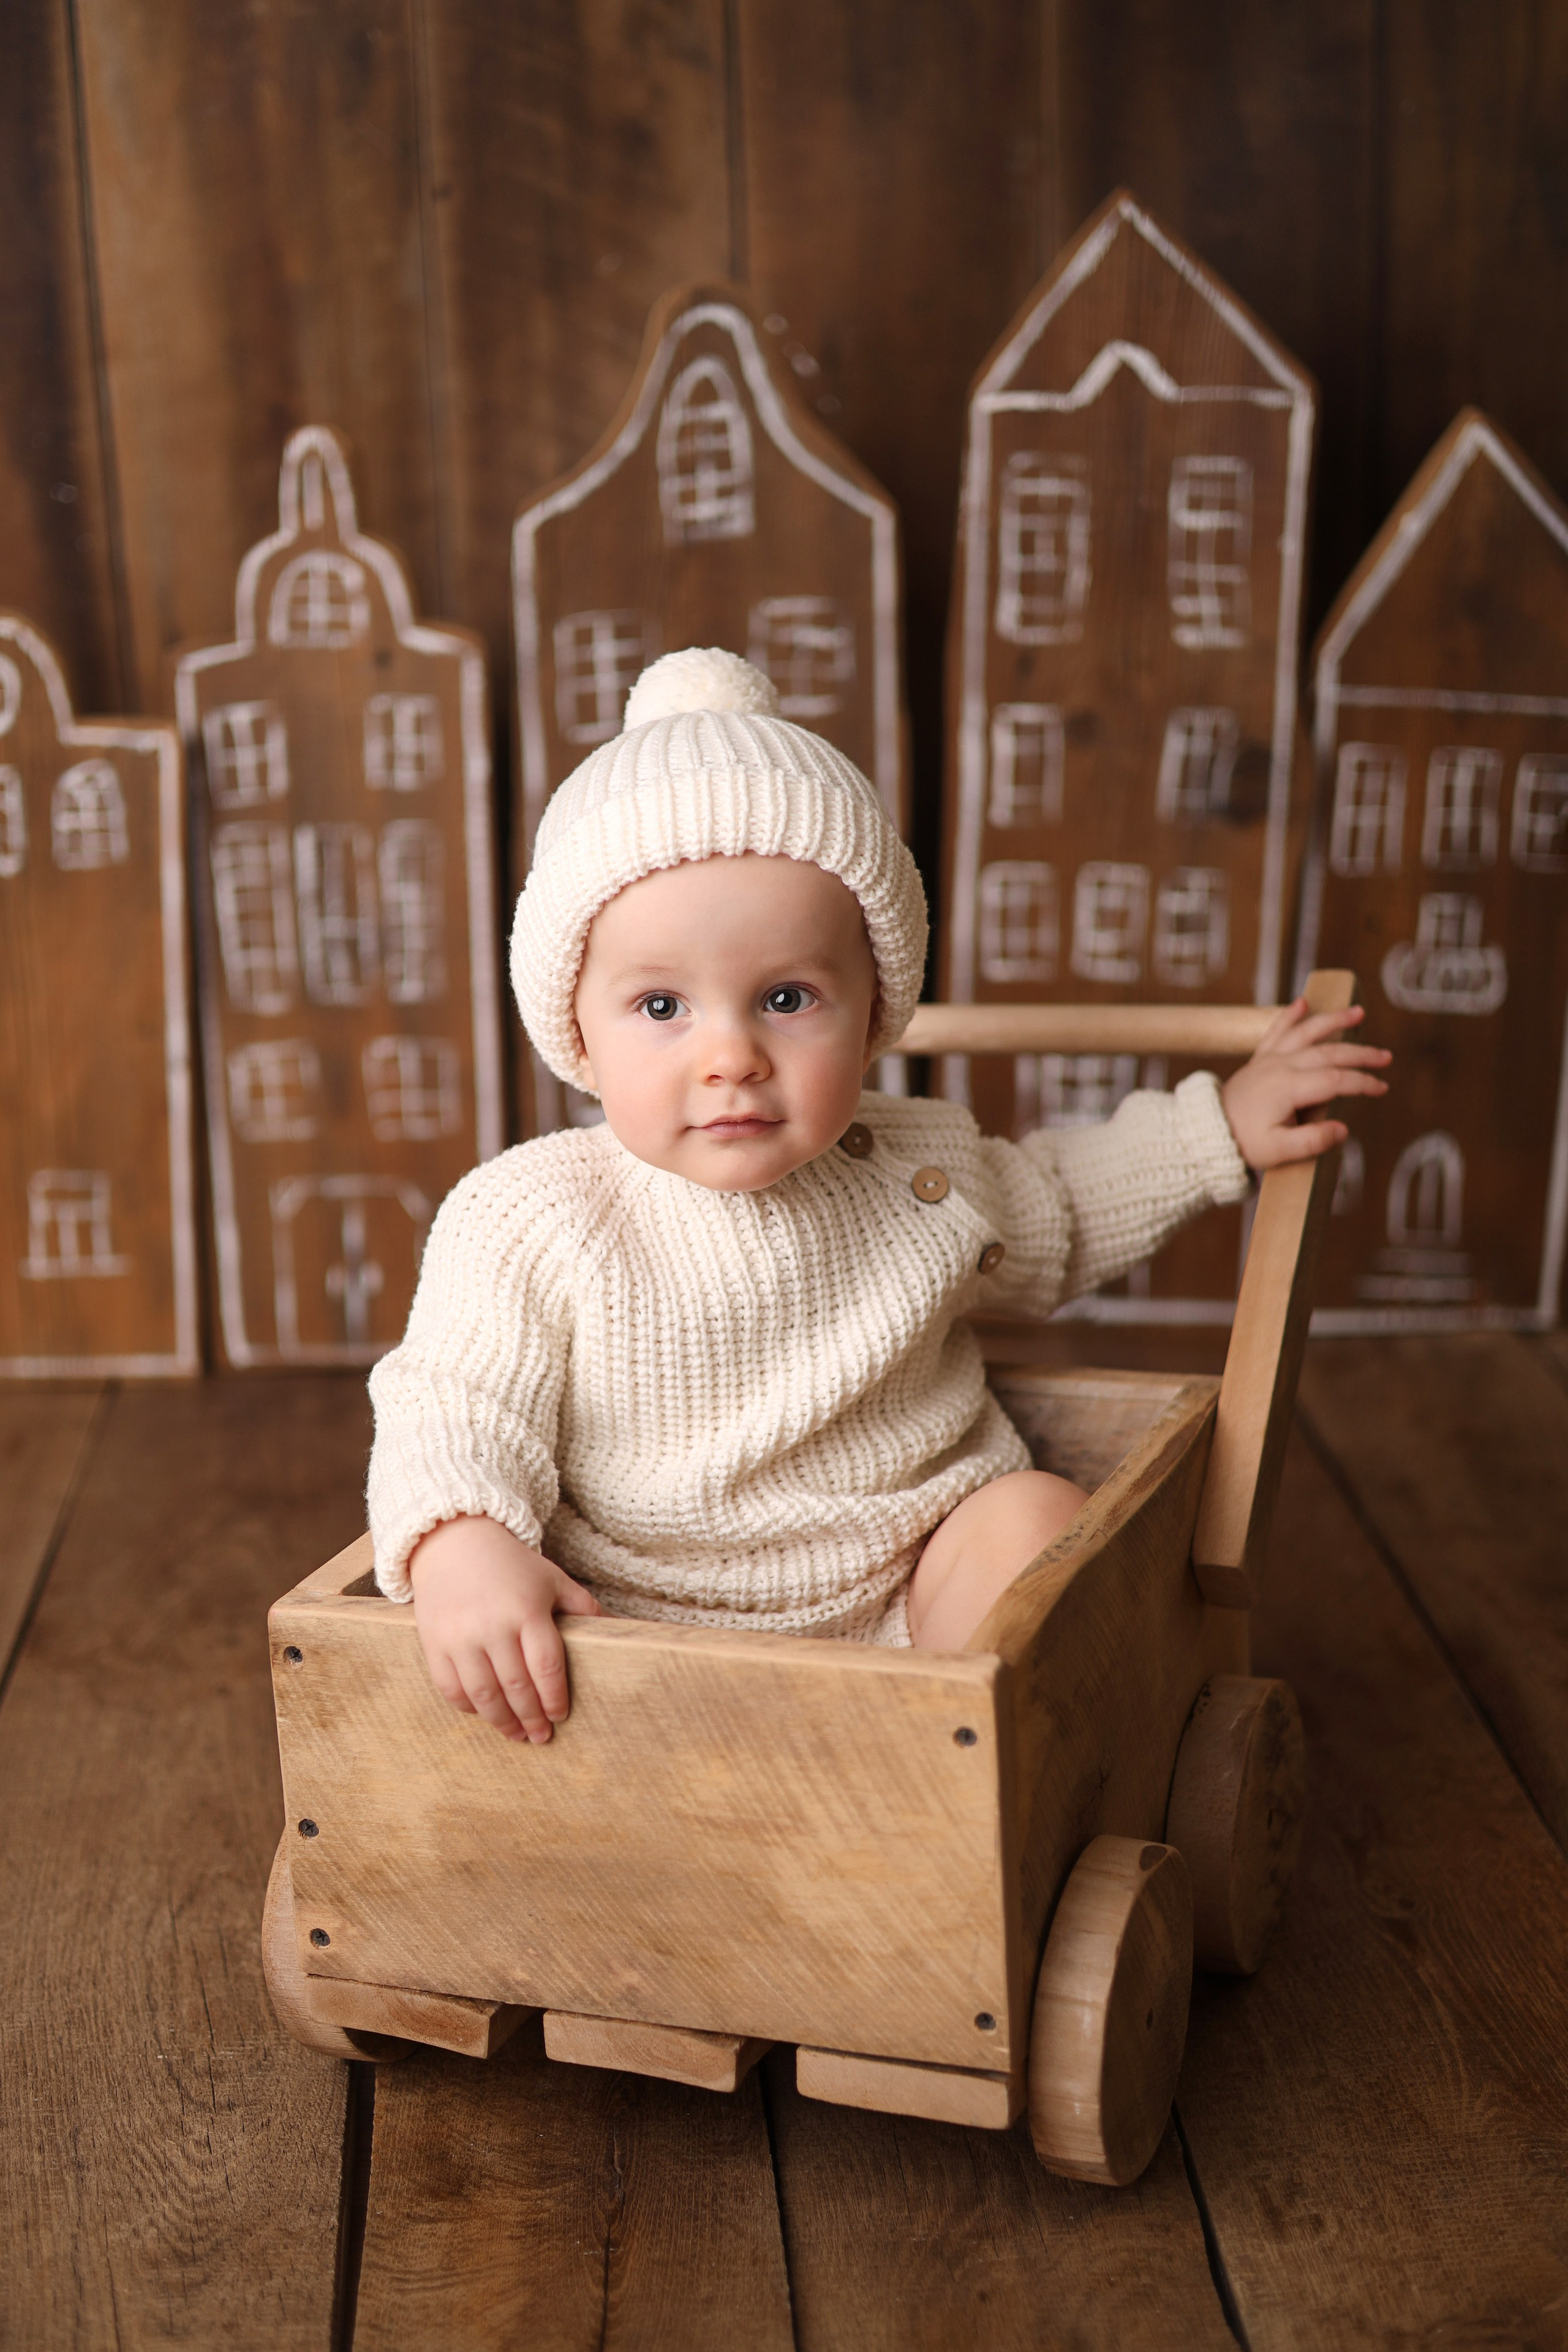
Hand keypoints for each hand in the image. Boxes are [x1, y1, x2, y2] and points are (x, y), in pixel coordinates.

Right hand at [409, 1515, 600, 1743]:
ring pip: (483, 1695)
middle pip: (517, 1687)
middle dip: (532, 1718)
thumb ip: (583, 1608)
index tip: (560, 1716)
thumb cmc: (511, 1567)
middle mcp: (492, 1626)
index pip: (547, 1667)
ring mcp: (460, 1637)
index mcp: (527, 1610)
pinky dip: (469, 1707)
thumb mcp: (552, 1579)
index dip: (555, 1698)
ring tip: (516, 1734)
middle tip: (541, 1737)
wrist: (453, 1542)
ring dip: (502, 1721)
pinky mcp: (434, 1644)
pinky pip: (451, 1689)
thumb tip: (622, 1630)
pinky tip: (484, 1713)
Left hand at [1220, 999, 1390, 1170]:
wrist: (1207, 1132)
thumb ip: (1312, 1141)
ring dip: (1332, 1021)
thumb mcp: (1278, 1151)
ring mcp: (1268, 1059)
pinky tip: (1302, 1001)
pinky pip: (1276, 1031)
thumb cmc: (1243, 1143)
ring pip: (1306, 1033)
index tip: (1381, 1088)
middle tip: (1385, 1056)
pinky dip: (1289, 1015)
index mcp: (1288, 1088)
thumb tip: (1343, 1130)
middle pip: (1328, 1052)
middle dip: (1360, 1053)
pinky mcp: (1259, 1059)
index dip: (1362, 1082)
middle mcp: (1280, 1066)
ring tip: (1357, 1011)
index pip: (1335, 1080)